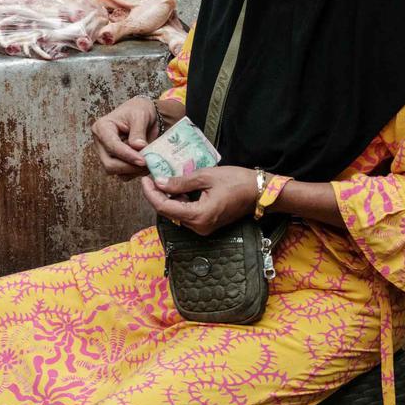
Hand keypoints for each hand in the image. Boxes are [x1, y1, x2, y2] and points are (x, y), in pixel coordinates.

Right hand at [92, 96, 156, 176]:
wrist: (143, 115)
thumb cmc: (139, 110)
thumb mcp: (140, 115)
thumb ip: (138, 131)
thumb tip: (138, 147)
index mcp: (102, 128)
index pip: (112, 146)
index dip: (127, 155)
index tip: (143, 160)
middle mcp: (101, 143)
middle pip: (109, 164)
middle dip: (129, 166)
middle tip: (148, 164)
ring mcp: (106, 154)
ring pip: (116, 171)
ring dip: (133, 171)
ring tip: (149, 163)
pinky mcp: (115, 162)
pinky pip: (123, 174)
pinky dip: (135, 172)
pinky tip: (145, 164)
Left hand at [140, 166, 258, 235]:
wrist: (259, 192)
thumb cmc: (236, 181)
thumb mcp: (206, 176)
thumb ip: (180, 182)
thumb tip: (159, 183)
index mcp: (198, 216)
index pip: (165, 208)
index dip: (151, 194)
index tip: (145, 180)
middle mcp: (199, 227)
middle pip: (169, 212)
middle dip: (157, 195)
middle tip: (152, 177)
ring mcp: (203, 228)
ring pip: (177, 213)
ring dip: (168, 198)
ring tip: (164, 179)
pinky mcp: (207, 224)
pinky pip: (187, 214)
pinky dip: (180, 202)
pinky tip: (178, 188)